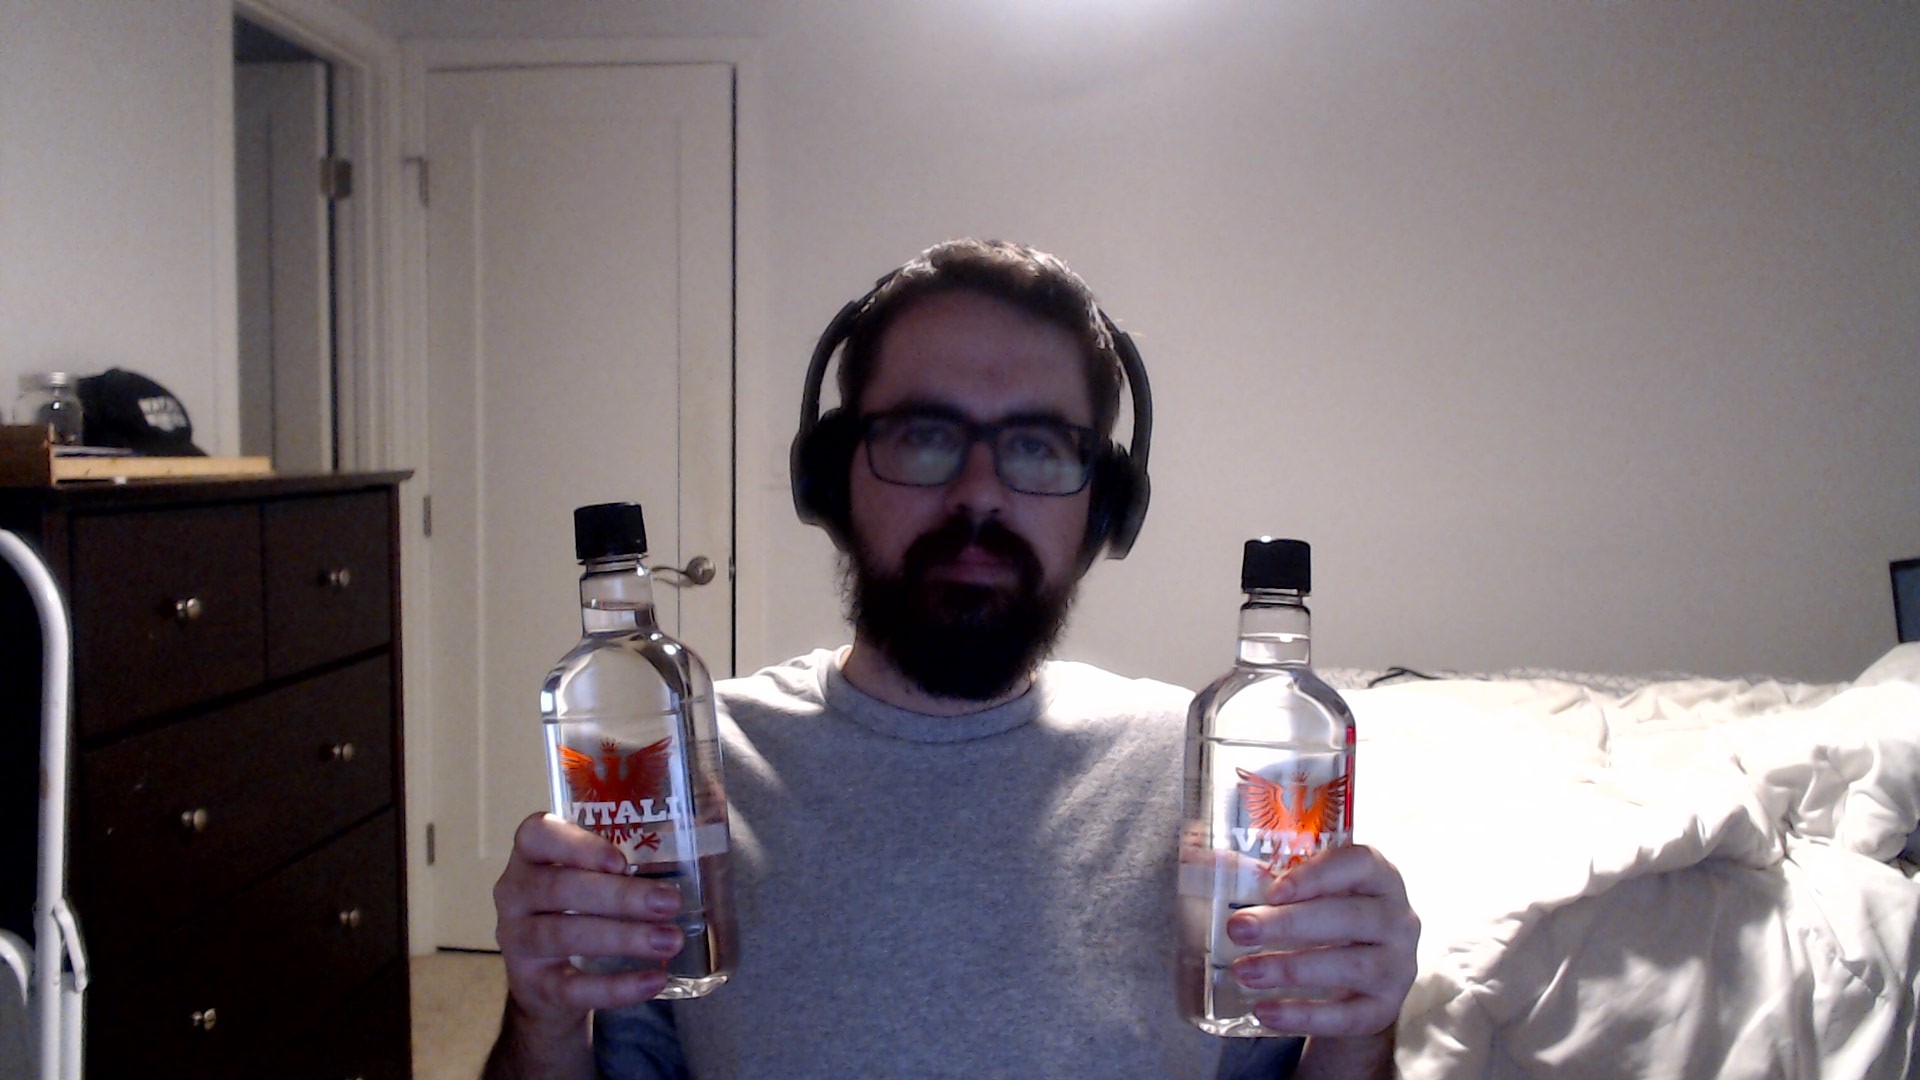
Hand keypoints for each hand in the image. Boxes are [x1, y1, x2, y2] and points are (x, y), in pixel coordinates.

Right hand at [493, 812, 684, 1028]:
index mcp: (530, 855)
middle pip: (561, 888)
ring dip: (623, 937)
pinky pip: (573, 987)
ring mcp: (517, 941)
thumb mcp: (587, 878)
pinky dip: (616, 986)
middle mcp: (514, 892)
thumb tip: (697, 850)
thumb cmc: (578, 909)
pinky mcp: (532, 985)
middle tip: (669, 903)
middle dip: (620, 896)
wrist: (547, 981)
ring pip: (565, 935)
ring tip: (670, 940)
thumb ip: (621, 863)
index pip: (539, 835)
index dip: (579, 845)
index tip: (622, 860)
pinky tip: (653, 980)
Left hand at [1223, 844, 1418, 1038]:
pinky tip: (1265, 1011)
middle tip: (1238, 929)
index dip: (1317, 875)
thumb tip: (1203, 859)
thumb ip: (1265, 876)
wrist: (1359, 977)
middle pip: (1350, 917)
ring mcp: (1398, 966)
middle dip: (1289, 924)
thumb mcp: (1307, 892)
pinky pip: (1349, 1015)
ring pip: (1351, 966)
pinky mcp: (1386, 1008)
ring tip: (1244, 972)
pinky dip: (1305, 1015)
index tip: (1272, 890)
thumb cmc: (1326, 917)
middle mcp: (1398, 919)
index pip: (1359, 864)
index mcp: (1379, 876)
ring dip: (1292, 969)